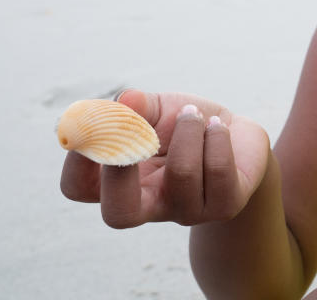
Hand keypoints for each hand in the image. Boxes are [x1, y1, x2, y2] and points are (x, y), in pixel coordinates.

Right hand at [59, 90, 270, 227]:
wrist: (238, 137)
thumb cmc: (186, 125)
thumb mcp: (158, 110)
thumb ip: (139, 106)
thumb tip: (126, 101)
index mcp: (121, 181)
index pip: (80, 188)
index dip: (77, 161)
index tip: (91, 124)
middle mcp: (150, 204)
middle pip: (119, 215)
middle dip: (121, 175)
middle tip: (133, 136)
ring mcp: (187, 211)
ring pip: (182, 175)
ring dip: (187, 131)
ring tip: (193, 114)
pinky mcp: (224, 206)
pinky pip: (218, 170)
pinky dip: (216, 136)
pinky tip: (217, 126)